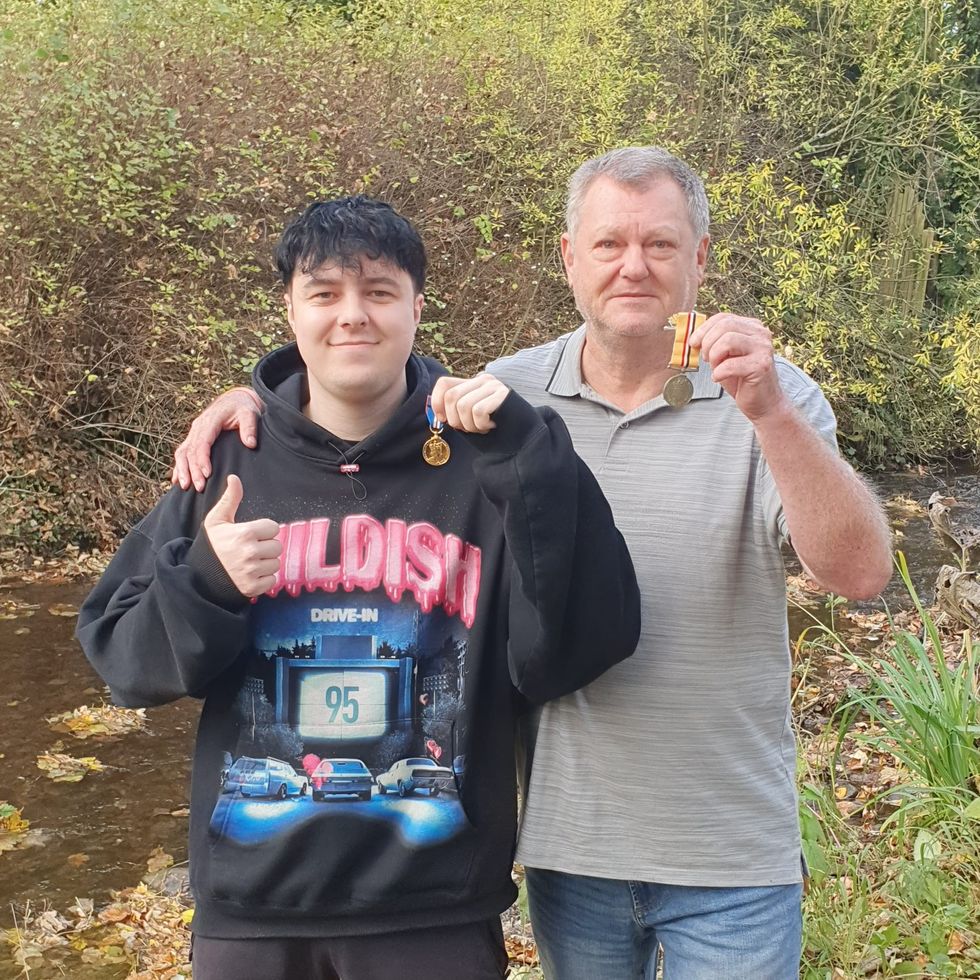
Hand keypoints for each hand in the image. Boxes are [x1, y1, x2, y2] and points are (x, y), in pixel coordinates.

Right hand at [172, 388, 263, 491]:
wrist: (235, 400)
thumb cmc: (242, 407)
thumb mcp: (249, 413)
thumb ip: (250, 427)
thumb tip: (250, 443)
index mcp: (210, 421)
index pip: (202, 442)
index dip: (203, 459)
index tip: (207, 474)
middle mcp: (198, 427)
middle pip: (191, 450)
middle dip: (192, 470)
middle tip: (198, 487)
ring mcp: (194, 432)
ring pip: (183, 452)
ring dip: (182, 470)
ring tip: (185, 487)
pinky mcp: (194, 437)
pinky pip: (183, 453)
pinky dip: (179, 466)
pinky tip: (177, 480)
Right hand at [202, 475, 281, 597]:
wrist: (199, 577)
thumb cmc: (211, 545)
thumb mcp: (216, 520)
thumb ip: (229, 499)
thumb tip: (234, 478)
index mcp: (245, 533)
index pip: (274, 528)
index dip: (264, 530)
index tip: (251, 534)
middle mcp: (250, 552)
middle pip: (277, 546)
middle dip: (266, 546)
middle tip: (250, 549)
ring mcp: (252, 571)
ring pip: (276, 563)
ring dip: (266, 563)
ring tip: (249, 561)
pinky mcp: (254, 587)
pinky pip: (272, 580)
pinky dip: (264, 578)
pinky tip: (250, 574)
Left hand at [430, 374, 509, 432]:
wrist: (524, 435)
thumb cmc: (495, 427)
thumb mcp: (470, 417)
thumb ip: (455, 411)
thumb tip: (437, 414)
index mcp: (472, 383)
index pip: (444, 383)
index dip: (437, 403)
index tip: (443, 420)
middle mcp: (482, 380)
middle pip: (451, 397)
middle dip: (454, 420)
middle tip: (468, 429)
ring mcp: (493, 386)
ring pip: (463, 406)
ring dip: (470, 425)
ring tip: (482, 428)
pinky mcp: (503, 394)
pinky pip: (479, 411)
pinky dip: (481, 425)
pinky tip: (491, 426)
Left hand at [689, 314, 789, 421]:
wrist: (762, 402)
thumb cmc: (741, 379)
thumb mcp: (725, 356)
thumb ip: (714, 342)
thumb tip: (693, 337)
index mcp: (751, 327)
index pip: (723, 318)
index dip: (703, 329)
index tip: (693, 343)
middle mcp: (760, 334)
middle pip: (724, 326)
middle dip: (707, 343)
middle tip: (705, 358)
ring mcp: (763, 349)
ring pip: (727, 341)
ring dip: (714, 356)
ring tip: (715, 368)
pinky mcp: (761, 366)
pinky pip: (730, 365)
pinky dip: (718, 373)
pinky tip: (720, 378)